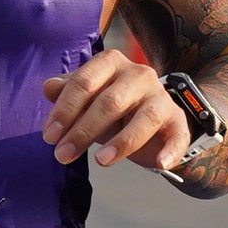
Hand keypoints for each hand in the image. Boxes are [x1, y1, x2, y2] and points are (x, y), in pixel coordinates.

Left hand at [44, 49, 191, 172]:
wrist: (149, 120)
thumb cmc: (110, 108)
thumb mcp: (85, 99)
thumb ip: (66, 92)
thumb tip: (49, 88)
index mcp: (111, 62)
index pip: (84, 82)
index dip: (65, 110)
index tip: (49, 137)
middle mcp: (139, 74)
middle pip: (110, 101)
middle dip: (83, 130)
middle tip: (62, 155)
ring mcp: (161, 96)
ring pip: (145, 117)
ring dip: (122, 142)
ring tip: (100, 161)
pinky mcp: (178, 120)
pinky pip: (178, 134)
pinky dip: (171, 150)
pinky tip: (160, 165)